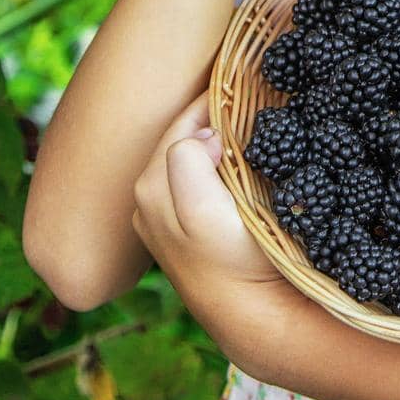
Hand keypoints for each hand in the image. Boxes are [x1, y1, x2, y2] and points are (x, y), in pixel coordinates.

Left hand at [131, 90, 289, 323]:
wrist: (253, 316)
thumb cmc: (235, 260)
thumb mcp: (206, 209)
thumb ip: (188, 162)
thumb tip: (203, 138)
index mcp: (150, 189)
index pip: (181, 125)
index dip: (212, 102)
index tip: (242, 83)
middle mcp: (146, 203)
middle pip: (179, 140)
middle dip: (208, 119)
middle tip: (244, 99)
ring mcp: (162, 221)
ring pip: (185, 160)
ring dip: (210, 141)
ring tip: (242, 124)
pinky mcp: (183, 235)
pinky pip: (193, 182)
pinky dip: (211, 165)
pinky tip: (233, 164)